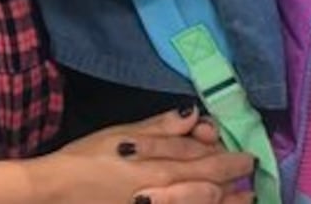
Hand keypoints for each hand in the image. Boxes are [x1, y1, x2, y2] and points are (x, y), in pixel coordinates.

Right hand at [31, 108, 254, 203]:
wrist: (58, 192)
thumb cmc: (86, 158)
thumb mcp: (121, 135)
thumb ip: (159, 127)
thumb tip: (192, 114)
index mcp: (159, 164)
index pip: (203, 159)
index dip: (228, 156)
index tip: (247, 156)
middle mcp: (166, 190)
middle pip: (209, 186)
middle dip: (234, 179)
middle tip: (252, 174)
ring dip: (228, 201)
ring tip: (246, 198)